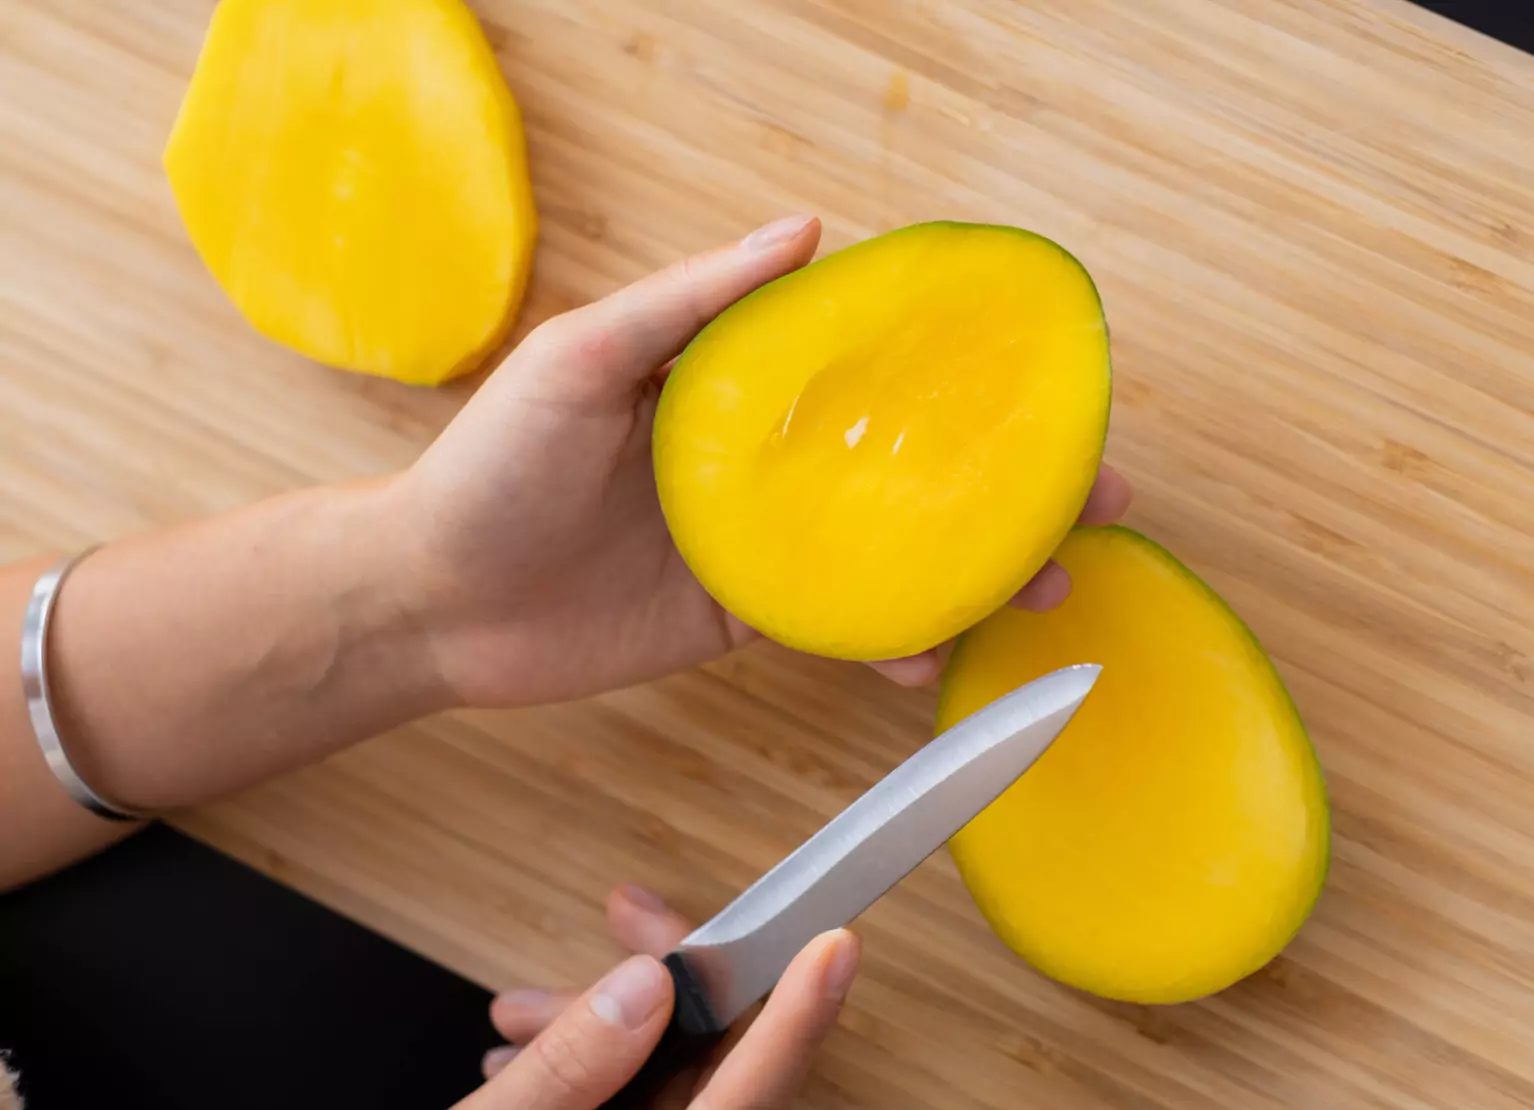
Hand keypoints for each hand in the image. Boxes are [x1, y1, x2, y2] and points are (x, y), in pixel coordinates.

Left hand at [392, 215, 1130, 707]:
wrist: (433, 602)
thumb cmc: (491, 465)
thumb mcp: (581, 359)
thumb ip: (691, 301)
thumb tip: (802, 230)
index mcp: (728, 385)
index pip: (861, 364)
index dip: (950, 370)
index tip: (1033, 378)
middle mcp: (757, 460)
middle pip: (901, 459)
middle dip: (997, 478)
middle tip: (1089, 491)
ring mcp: (756, 543)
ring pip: (887, 547)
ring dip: (970, 562)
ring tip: (1048, 576)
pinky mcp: (738, 618)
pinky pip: (834, 625)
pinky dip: (892, 639)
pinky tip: (942, 649)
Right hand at [456, 885, 858, 1109]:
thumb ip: (569, 1068)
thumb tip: (642, 989)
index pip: (756, 1089)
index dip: (801, 1015)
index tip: (833, 948)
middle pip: (718, 1058)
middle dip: (667, 976)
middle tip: (625, 915)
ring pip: (671, 1072)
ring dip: (608, 1018)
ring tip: (519, 1011)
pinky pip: (641, 1098)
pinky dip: (595, 1059)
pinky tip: (529, 1050)